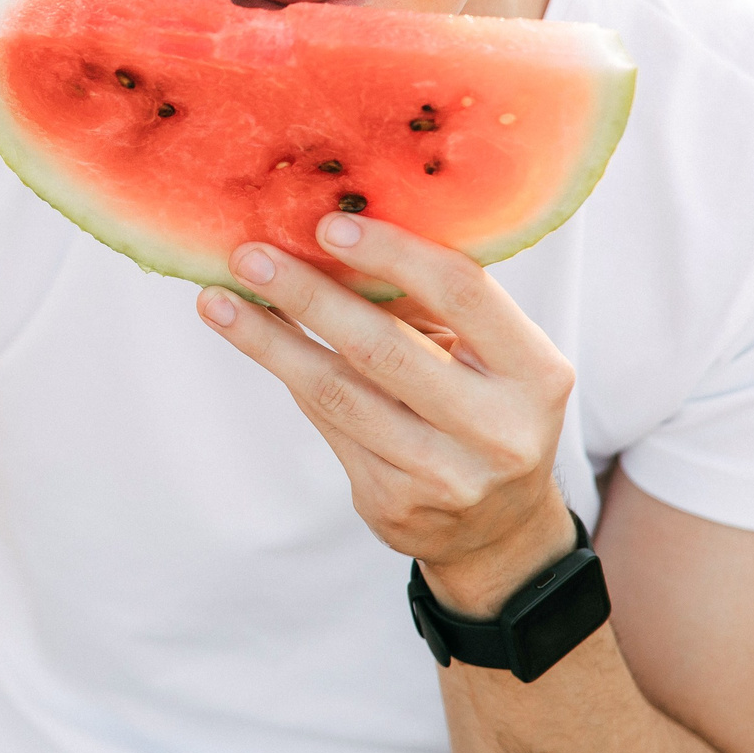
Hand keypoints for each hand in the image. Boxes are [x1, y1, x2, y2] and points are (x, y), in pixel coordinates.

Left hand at [198, 214, 577, 616]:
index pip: (462, 293)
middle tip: (248, 257)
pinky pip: (327, 425)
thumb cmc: (484, 407)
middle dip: (307, 296)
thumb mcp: (488, 355)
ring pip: (338, 394)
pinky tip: (254, 341)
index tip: (327, 224)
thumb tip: (331, 236)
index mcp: (536, 374)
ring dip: (269, 341)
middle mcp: (498, 430)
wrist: (498, 528)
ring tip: (218, 301)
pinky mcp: (395, 506)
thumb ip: (427, 302)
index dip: (392, 253)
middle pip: (383, 349)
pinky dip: (289, 376)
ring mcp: (445, 476)